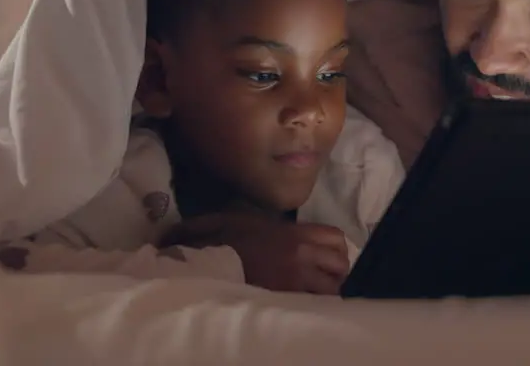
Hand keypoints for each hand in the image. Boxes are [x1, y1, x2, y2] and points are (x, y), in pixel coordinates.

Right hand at [160, 212, 349, 294]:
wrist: (211, 266)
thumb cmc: (219, 243)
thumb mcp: (226, 221)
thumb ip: (229, 221)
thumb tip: (190, 226)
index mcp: (293, 232)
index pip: (335, 237)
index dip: (336, 250)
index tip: (326, 258)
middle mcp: (302, 252)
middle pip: (340, 263)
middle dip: (336, 273)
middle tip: (323, 280)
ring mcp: (298, 276)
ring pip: (332, 287)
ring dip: (327, 292)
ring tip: (315, 296)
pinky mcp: (289, 296)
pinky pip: (316, 304)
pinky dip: (315, 306)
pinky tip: (304, 308)